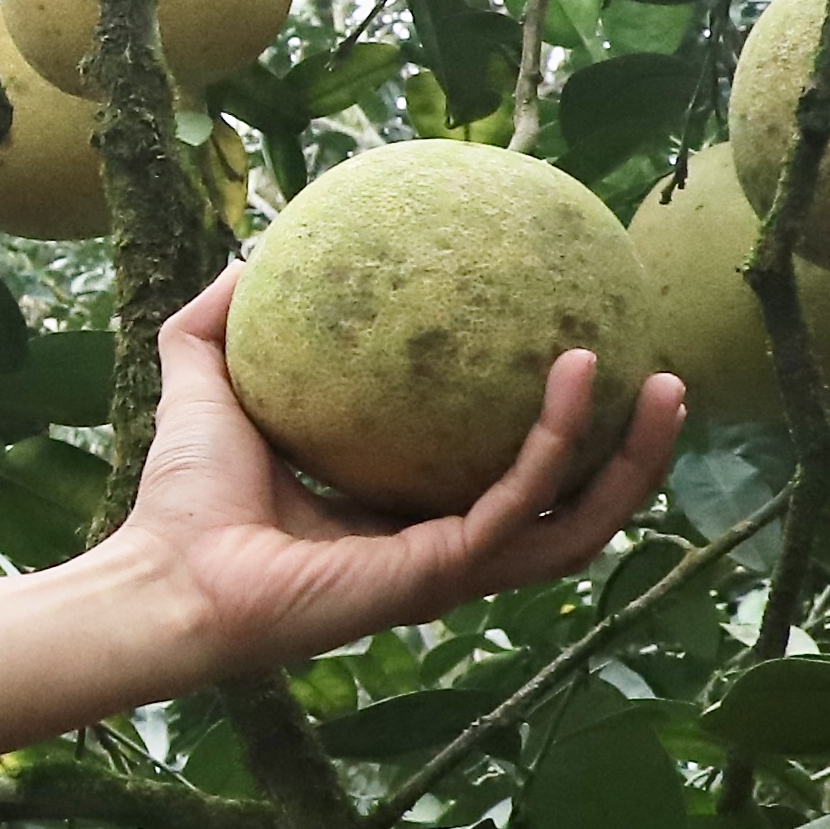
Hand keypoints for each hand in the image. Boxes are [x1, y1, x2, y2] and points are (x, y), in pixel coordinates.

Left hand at [0, 272, 685, 756]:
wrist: (162, 571)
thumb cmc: (182, 496)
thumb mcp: (209, 383)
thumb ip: (223, 322)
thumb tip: (251, 255)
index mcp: (409, 515)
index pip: (509, 479)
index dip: (563, 434)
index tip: (593, 361)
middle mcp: (444, 547)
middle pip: (572, 508)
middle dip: (632, 454)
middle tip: (667, 377)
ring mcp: (451, 568)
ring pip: (576, 521)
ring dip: (631, 460)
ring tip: (666, 386)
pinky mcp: (441, 572)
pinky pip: (519, 499)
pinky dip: (554, 441)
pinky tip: (576, 379)